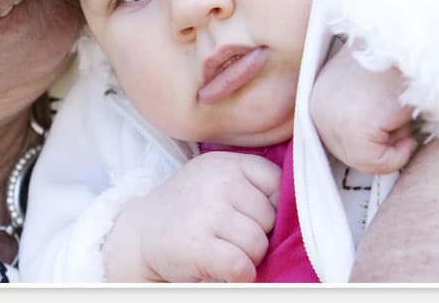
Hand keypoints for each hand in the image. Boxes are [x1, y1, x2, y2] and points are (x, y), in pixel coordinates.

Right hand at [102, 152, 280, 282]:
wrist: (140, 234)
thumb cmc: (189, 212)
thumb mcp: (217, 183)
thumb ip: (253, 188)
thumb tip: (298, 211)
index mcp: (226, 162)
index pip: (278, 183)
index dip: (268, 206)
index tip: (244, 213)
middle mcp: (217, 181)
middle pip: (271, 218)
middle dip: (256, 233)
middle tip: (223, 233)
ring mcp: (207, 211)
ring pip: (259, 244)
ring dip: (245, 256)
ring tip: (217, 247)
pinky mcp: (198, 244)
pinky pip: (242, 266)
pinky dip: (236, 275)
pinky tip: (216, 264)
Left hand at [311, 43, 416, 174]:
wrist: (405, 43)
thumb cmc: (390, 63)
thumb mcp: (356, 89)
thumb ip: (350, 116)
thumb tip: (364, 149)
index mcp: (313, 100)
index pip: (335, 143)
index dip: (368, 142)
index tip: (386, 127)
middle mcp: (315, 111)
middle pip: (347, 155)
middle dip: (378, 145)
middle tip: (396, 120)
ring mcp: (332, 122)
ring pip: (364, 161)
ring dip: (391, 145)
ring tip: (398, 115)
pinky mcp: (353, 130)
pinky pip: (378, 163)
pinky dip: (399, 154)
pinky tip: (406, 127)